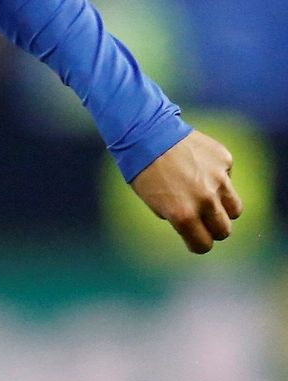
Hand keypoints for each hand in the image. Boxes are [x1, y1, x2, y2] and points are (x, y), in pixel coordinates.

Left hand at [129, 129, 241, 252]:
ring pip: (235, 208)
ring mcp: (219, 179)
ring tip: (208, 198)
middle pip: (224, 230)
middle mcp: (205, 199)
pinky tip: (200, 167)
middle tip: (205, 221)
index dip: (198, 244)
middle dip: (215, 230)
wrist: (149, 135)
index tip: (195, 239)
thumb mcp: (156, 204)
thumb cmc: (146, 173)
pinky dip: (219, 178)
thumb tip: (196, 226)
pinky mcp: (225, 161)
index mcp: (183, 215)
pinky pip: (229, 178)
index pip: (203, 245)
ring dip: (223, 208)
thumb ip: (179, 218)